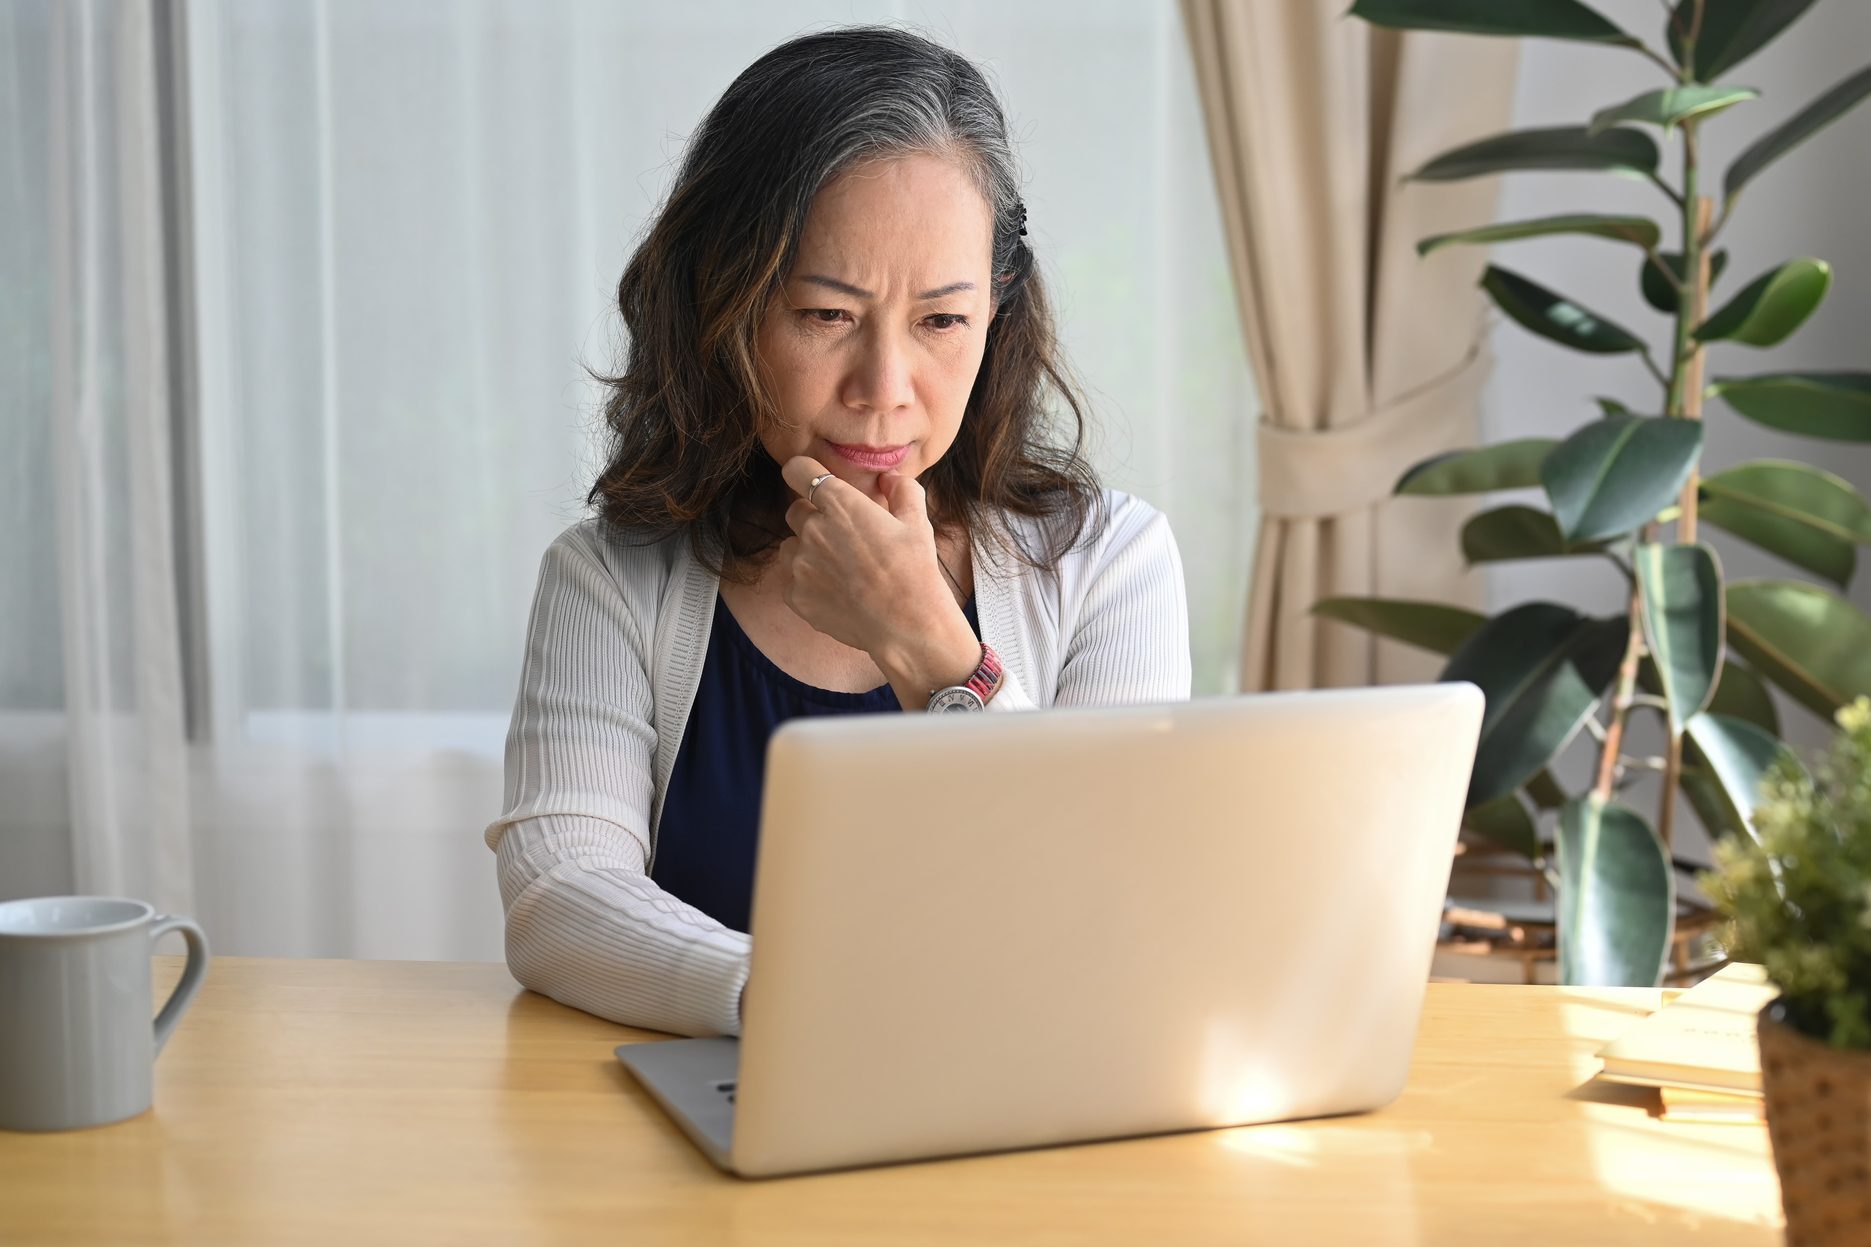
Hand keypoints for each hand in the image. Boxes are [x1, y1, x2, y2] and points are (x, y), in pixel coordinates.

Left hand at [776, 457, 980, 702]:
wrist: (907, 625)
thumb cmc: (915, 571)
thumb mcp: (918, 521)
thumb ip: (901, 489)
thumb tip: (887, 479)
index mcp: (841, 504)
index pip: (798, 470)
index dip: (802, 471)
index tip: (808, 479)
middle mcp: (813, 529)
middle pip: (795, 511)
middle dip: (813, 517)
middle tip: (841, 536)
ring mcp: (801, 564)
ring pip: (790, 546)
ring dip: (806, 551)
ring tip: (837, 567)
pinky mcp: (796, 595)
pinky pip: (791, 580)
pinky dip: (807, 583)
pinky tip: (835, 591)